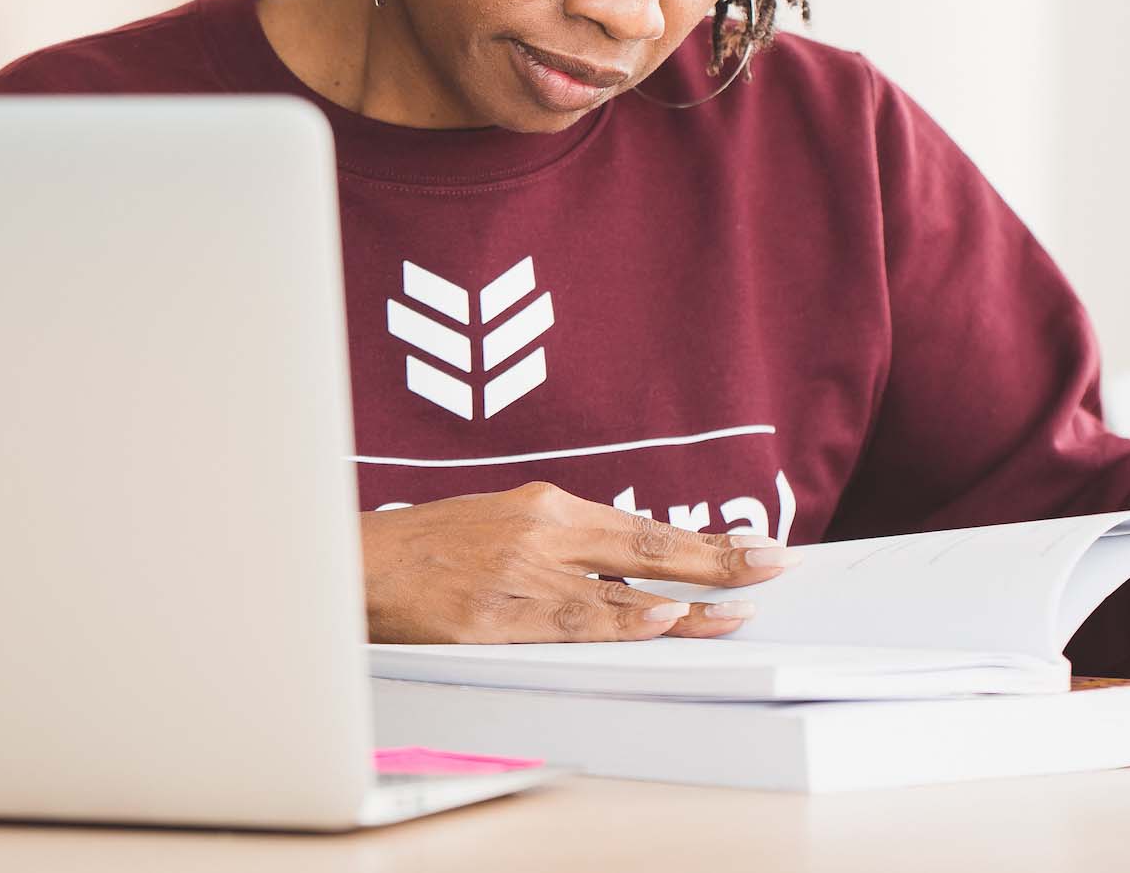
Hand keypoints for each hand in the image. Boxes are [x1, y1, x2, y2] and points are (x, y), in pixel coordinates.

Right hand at [360, 480, 793, 642]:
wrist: (353, 565)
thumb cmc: (427, 549)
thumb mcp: (501, 524)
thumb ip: (563, 544)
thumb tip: (630, 573)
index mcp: (544, 507)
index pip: (644, 529)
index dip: (706, 542)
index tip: (758, 547)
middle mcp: (540, 533)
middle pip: (648, 548)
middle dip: (719, 558)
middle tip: (777, 563)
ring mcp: (518, 577)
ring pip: (619, 592)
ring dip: (686, 604)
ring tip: (738, 612)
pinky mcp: (491, 619)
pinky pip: (567, 622)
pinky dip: (619, 622)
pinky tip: (659, 621)